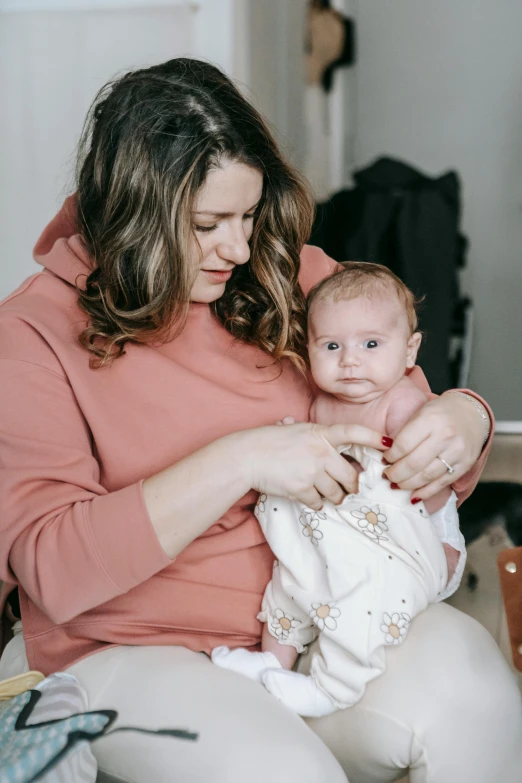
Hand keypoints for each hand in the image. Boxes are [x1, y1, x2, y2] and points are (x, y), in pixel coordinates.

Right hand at [239, 422, 384, 510]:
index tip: (389, 444)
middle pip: (351, 476)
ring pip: (337, 492)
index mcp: (321, 433)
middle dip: (353, 487)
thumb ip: (315, 438)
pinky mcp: (302, 489)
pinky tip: (311, 499)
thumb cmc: (269, 441)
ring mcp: (312, 472)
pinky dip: (316, 503)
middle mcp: (321, 452)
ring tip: (332, 498)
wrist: (248, 456)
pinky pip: (318, 502)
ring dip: (336, 498)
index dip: (374, 438)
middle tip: (351, 490)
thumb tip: (330, 448)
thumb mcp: (295, 429)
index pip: (354, 433)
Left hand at [382, 393, 488, 500]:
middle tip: (387, 476)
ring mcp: (457, 452)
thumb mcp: (421, 413)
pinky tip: (414, 495)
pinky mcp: (465, 465)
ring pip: (427, 476)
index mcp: (430, 419)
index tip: (384, 460)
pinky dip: (426, 492)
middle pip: (414, 463)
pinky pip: (442, 483)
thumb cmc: (441, 413)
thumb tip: (387, 457)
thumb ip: (405, 433)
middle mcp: (445, 436)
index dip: (390, 457)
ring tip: (397, 485)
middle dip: (396, 474)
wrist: (473, 413)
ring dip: (408, 484)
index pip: (403, 445)